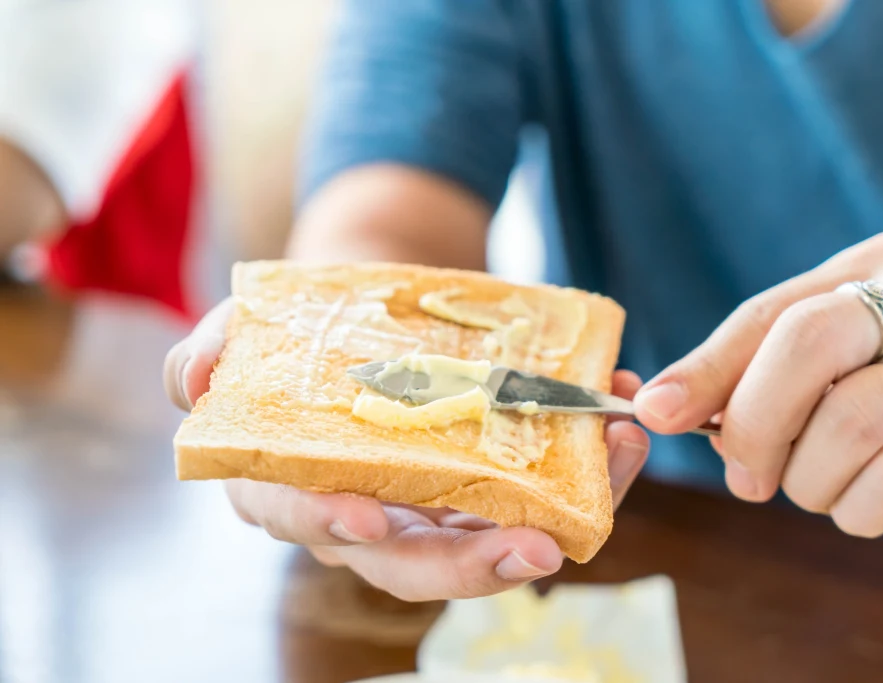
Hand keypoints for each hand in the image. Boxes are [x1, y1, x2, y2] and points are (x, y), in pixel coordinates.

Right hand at [165, 299, 649, 599]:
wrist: (366, 314)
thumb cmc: (298, 334)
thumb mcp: (244, 334)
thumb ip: (208, 355)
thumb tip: (196, 377)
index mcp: (301, 490)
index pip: (315, 524)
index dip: (335, 526)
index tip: (367, 520)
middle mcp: (371, 516)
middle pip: (419, 563)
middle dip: (476, 566)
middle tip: (538, 548)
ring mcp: (437, 503)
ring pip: (497, 534)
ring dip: (564, 510)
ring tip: (617, 459)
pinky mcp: (490, 478)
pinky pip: (542, 487)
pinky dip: (586, 465)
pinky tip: (618, 421)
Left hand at [634, 233, 882, 558]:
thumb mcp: (828, 375)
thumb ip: (748, 381)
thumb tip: (656, 407)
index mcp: (875, 268)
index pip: (769, 313)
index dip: (705, 369)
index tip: (655, 413)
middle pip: (808, 344)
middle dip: (755, 422)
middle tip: (746, 478)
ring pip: (851, 420)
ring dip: (810, 479)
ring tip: (821, 490)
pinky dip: (858, 509)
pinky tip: (869, 505)